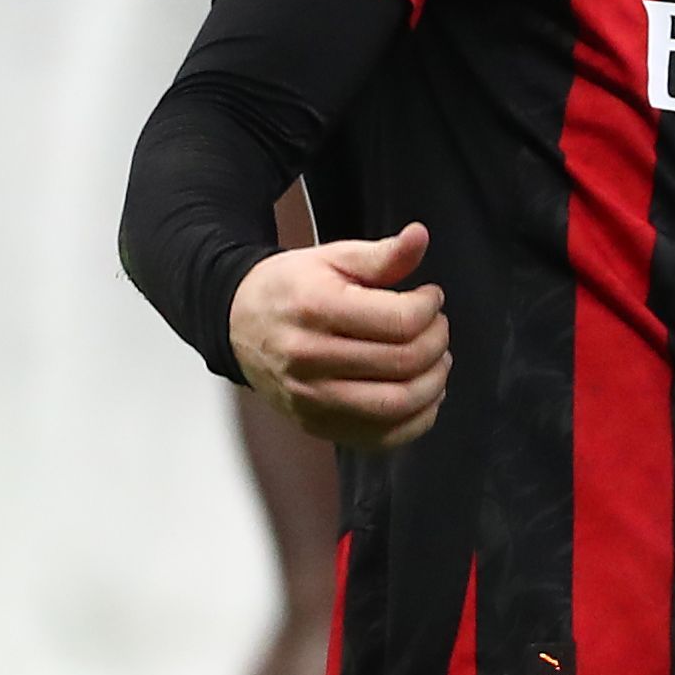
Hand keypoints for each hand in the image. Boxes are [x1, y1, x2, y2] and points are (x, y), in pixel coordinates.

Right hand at [229, 225, 449, 450]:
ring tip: (436, 360)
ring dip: (434, 383)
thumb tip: (420, 236)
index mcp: (316, 309)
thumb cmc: (291, 288)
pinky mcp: (317, 425)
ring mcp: (311, 398)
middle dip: (438, 342)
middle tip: (437, 327)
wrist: (237, 323)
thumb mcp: (332, 259)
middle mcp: (309, 359)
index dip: (430, 307)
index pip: (401, 320)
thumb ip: (381, 254)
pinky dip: (418, 420)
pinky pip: (383, 438)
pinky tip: (424, 395)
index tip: (430, 297)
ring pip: (398, 405)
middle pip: (404, 362)